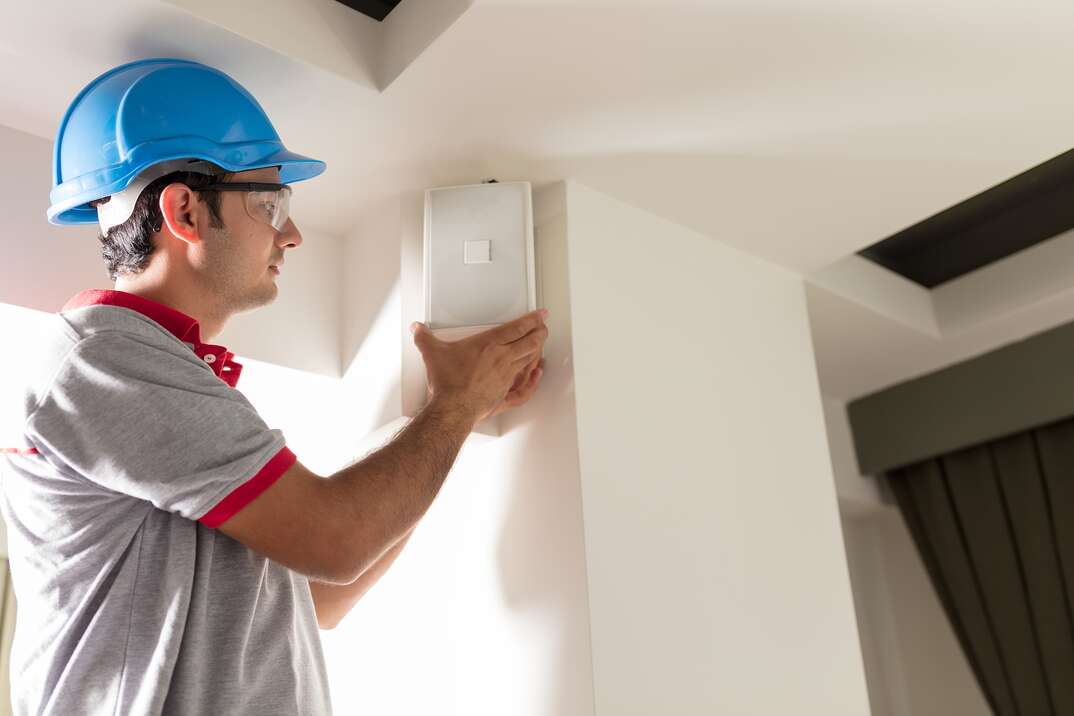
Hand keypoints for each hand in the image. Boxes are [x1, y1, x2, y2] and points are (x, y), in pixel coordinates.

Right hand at [411, 309, 549, 426]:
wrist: (453, 408)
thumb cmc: (448, 383)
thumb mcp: (433, 354)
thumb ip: (424, 338)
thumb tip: (417, 329)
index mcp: (488, 344)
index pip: (517, 327)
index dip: (533, 319)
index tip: (541, 315)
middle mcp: (502, 358)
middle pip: (530, 342)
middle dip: (540, 333)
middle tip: (544, 327)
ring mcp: (506, 376)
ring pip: (530, 359)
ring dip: (539, 351)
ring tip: (542, 345)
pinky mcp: (505, 392)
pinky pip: (525, 385)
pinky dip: (534, 380)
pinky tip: (537, 375)